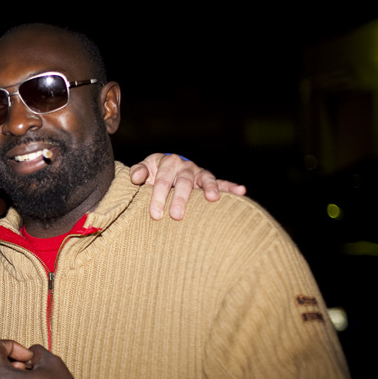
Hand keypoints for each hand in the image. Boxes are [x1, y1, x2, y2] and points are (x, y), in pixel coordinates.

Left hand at [130, 153, 246, 219]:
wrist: (166, 166)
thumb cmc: (153, 173)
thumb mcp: (144, 169)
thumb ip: (139, 172)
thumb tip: (136, 177)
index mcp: (167, 163)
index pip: (161, 180)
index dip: (158, 197)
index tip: (155, 214)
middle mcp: (184, 166)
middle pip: (182, 182)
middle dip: (180, 199)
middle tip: (176, 215)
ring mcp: (198, 173)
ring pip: (204, 180)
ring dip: (209, 188)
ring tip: (212, 199)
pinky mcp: (208, 180)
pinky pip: (222, 182)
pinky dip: (231, 187)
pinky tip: (241, 191)